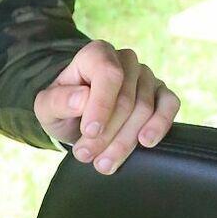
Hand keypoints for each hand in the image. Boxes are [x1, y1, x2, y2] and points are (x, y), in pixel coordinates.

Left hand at [33, 40, 179, 173]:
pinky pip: (170, 104)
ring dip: (125, 141)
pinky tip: (146, 142)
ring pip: (145, 109)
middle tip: (87, 156)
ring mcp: (146, 76)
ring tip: (104, 163)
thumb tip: (81, 99)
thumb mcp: (46, 107)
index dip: (102, 105)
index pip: (109, 74)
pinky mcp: (160, 92)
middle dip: (108, 134)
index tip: (89, 131)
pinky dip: (160, 125)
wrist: (77, 117)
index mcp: (97, 54)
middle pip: (127, 99)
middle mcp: (125, 60)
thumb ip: (57, 101)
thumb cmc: (64, 107)